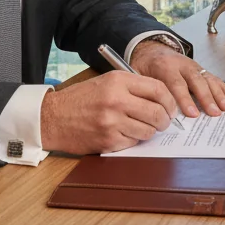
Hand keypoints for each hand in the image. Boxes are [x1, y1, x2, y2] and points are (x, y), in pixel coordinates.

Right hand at [38, 71, 176, 154]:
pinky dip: (133, 140)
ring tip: (142, 127)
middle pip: (157, 112)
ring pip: (148, 131)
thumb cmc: (81, 98)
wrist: (53, 117)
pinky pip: (133, 143)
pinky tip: (125, 133)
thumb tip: (162, 99)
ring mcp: (112, 122)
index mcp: (119, 81)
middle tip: (163, 121)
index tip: (171, 107)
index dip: (170, 101)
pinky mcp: (108, 141)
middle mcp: (116, 100)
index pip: (158, 89)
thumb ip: (133, 86)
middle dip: (165, 120)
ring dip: (150, 131)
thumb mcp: (107, 81)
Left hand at [130, 41, 224, 117]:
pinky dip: (224, 89)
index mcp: (165, 66)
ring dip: (219, 94)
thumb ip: (144, 89)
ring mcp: (193, 66)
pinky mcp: (201, 69)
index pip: (176, 83)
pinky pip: (214, 78)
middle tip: (213, 113)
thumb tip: (151, 110)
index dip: (185, 99)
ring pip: (208, 79)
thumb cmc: (145, 66)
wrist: (152, 50)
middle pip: (196, 80)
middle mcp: (182, 64)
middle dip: (206, 98)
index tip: (192, 113)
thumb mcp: (137, 74)